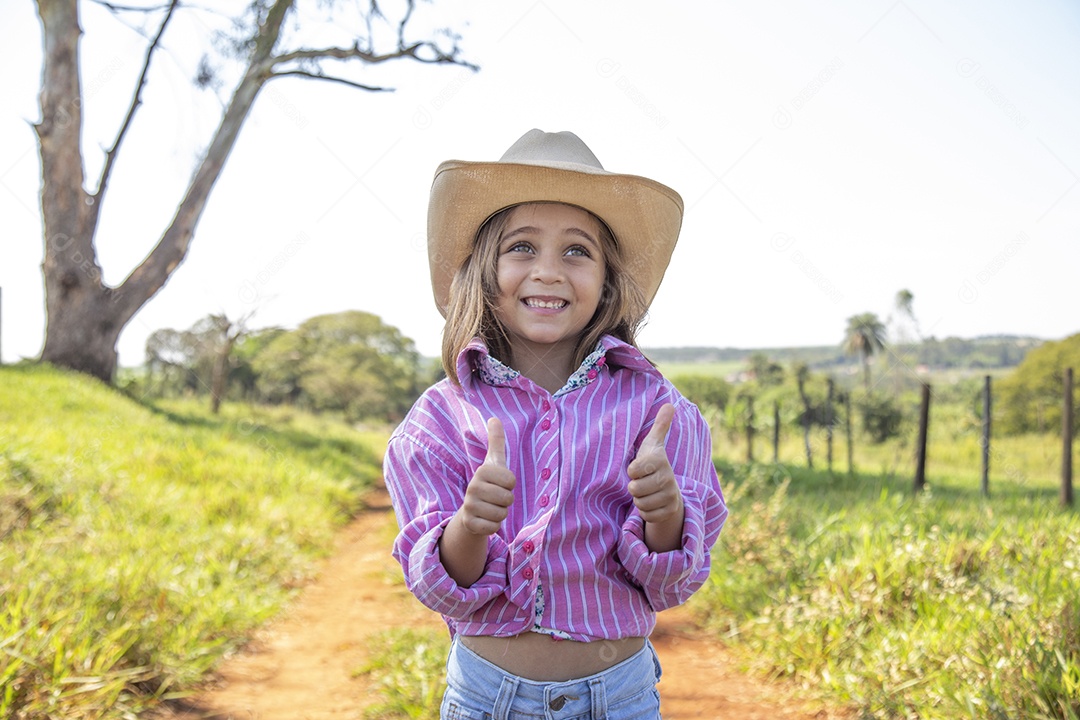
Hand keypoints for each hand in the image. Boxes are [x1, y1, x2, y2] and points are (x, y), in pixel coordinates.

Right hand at [459, 417, 515, 535]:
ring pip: (502, 514)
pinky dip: (494, 526)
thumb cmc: (488, 483)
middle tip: (495, 497)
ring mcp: (469, 506)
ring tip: (490, 507)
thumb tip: (493, 417)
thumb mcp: (494, 462)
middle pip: (508, 498)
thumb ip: (496, 440)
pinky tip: (485, 519)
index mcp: (481, 471)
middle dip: (505, 501)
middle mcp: (472, 488)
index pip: (511, 481)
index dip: (509, 484)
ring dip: (500, 513)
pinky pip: (494, 528)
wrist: (471, 510)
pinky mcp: (470, 524)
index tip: (499, 483)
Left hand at [627, 404, 683, 526]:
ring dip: (639, 500)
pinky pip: (647, 515)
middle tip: (643, 481)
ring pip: (640, 503)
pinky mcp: (670, 512)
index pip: (633, 470)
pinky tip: (652, 503)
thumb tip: (670, 404)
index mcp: (660, 461)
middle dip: (634, 487)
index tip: (639, 468)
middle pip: (635, 489)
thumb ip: (660, 425)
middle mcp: (668, 479)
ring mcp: (670, 496)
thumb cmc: (654, 464)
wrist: (670, 490)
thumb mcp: (653, 444)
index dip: (632, 471)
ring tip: (647, 492)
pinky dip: (646, 512)